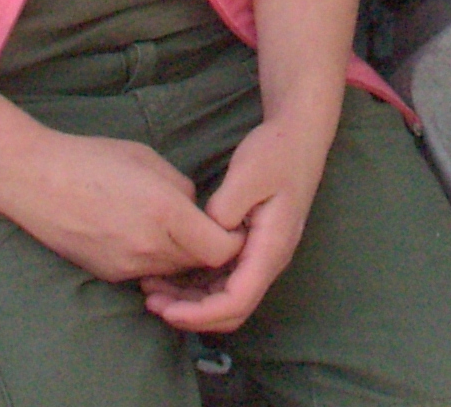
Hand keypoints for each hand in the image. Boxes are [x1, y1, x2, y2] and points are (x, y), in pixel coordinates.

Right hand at [0, 131, 244, 285]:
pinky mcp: (109, 275)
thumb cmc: (93, 158)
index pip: (222, 250)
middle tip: (208, 226)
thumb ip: (181, 189)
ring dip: (182, 256)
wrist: (36, 180)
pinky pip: (147, 274)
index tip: (230, 223)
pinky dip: (155, 261)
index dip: (233, 239)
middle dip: (209, 248)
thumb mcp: (149, 159)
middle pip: (201, 265)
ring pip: (174, 273)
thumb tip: (196, 210)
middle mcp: (150, 247)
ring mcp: (128, 267)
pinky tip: (143, 236)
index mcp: (166, 212)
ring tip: (174, 229)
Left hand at [141, 108, 335, 333]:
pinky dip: (198, 284)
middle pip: (231, 309)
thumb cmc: (276, 152)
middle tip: (152, 301)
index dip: (201, 314)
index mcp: (271, 249)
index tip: (167, 310)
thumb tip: (207, 234)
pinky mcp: (252, 247)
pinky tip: (172, 273)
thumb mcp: (248, 174)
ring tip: (153, 290)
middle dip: (192, 314)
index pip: (236, 301)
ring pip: (226, 297)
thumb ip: (226, 208)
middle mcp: (269, 261)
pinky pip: (225, 278)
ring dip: (192, 301)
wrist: (299, 136)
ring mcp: (261, 256)